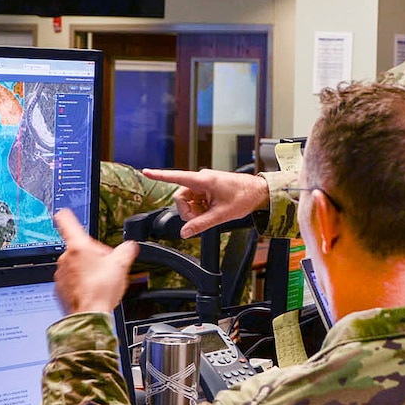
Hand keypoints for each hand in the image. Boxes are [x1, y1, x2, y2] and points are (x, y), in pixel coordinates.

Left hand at [52, 209, 139, 313]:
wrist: (89, 316)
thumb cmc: (101, 290)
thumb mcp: (122, 264)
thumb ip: (127, 249)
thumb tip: (131, 246)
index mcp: (78, 246)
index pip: (67, 222)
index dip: (67, 215)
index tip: (64, 211)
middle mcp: (65, 258)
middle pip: (79, 249)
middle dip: (93, 255)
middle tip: (106, 267)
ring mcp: (60, 274)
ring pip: (76, 266)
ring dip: (87, 271)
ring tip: (100, 282)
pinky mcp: (59, 289)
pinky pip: (71, 282)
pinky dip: (81, 285)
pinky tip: (92, 291)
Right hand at [142, 168, 268, 237]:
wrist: (258, 192)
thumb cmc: (244, 197)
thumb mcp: (222, 215)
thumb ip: (201, 224)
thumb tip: (185, 233)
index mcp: (203, 180)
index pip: (176, 177)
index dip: (159, 176)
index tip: (145, 172)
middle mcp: (202, 179)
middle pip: (181, 197)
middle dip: (188, 211)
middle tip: (202, 219)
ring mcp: (204, 184)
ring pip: (189, 201)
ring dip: (196, 211)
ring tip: (212, 214)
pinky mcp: (207, 188)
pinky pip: (196, 201)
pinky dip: (201, 209)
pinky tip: (213, 211)